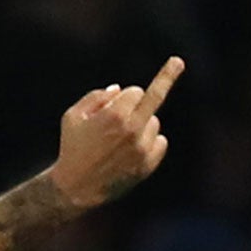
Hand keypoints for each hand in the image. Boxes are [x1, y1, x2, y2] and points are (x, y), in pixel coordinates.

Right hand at [48, 56, 184, 211]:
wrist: (76, 188)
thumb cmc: (72, 148)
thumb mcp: (72, 116)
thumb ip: (96, 97)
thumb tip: (120, 90)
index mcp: (115, 115)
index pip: (135, 91)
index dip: (123, 97)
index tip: (123, 97)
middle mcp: (132, 129)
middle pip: (154, 98)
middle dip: (166, 77)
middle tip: (178, 62)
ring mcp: (142, 148)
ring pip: (154, 122)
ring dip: (142, 124)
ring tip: (120, 142)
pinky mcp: (148, 164)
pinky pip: (161, 141)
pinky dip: (151, 142)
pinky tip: (133, 150)